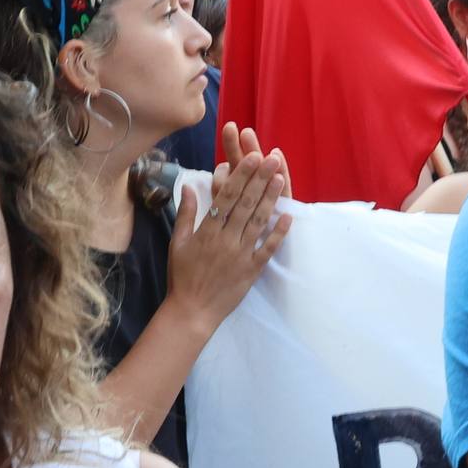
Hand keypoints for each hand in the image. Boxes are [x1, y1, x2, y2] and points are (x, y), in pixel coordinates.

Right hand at [167, 123, 290, 327]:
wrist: (192, 310)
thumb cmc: (182, 275)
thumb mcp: (178, 243)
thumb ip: (186, 214)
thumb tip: (188, 186)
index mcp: (206, 231)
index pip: (226, 197)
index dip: (241, 175)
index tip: (252, 157)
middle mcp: (225, 239)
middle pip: (245, 204)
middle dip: (260, 179)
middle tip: (272, 159)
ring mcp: (241, 254)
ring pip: (258, 222)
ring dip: (270, 199)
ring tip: (280, 178)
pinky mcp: (252, 269)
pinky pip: (268, 248)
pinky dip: (279, 233)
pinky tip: (289, 216)